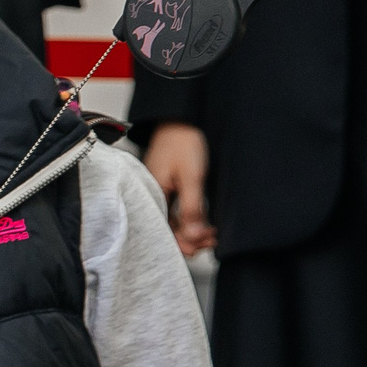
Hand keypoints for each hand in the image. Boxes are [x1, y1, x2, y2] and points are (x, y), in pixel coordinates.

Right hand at [141, 124, 213, 256]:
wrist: (179, 121)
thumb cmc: (182, 143)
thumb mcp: (191, 177)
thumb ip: (191, 208)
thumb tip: (194, 236)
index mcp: (154, 196)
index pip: (164, 231)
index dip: (184, 243)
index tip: (205, 245)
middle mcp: (154, 198)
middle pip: (168, 230)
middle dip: (190, 239)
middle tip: (212, 240)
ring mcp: (160, 194)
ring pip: (173, 223)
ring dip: (192, 231)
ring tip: (212, 234)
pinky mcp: (168, 190)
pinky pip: (175, 213)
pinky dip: (189, 220)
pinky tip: (203, 223)